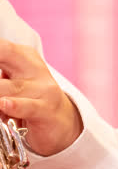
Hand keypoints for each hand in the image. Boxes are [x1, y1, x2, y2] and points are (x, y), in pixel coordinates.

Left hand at [0, 40, 83, 155]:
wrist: (59, 121)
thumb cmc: (28, 99)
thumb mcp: (12, 81)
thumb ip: (0, 73)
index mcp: (24, 57)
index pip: (3, 46)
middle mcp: (34, 69)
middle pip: (7, 54)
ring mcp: (42, 88)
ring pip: (9, 86)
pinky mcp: (46, 109)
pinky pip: (27, 106)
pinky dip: (15, 105)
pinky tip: (4, 104)